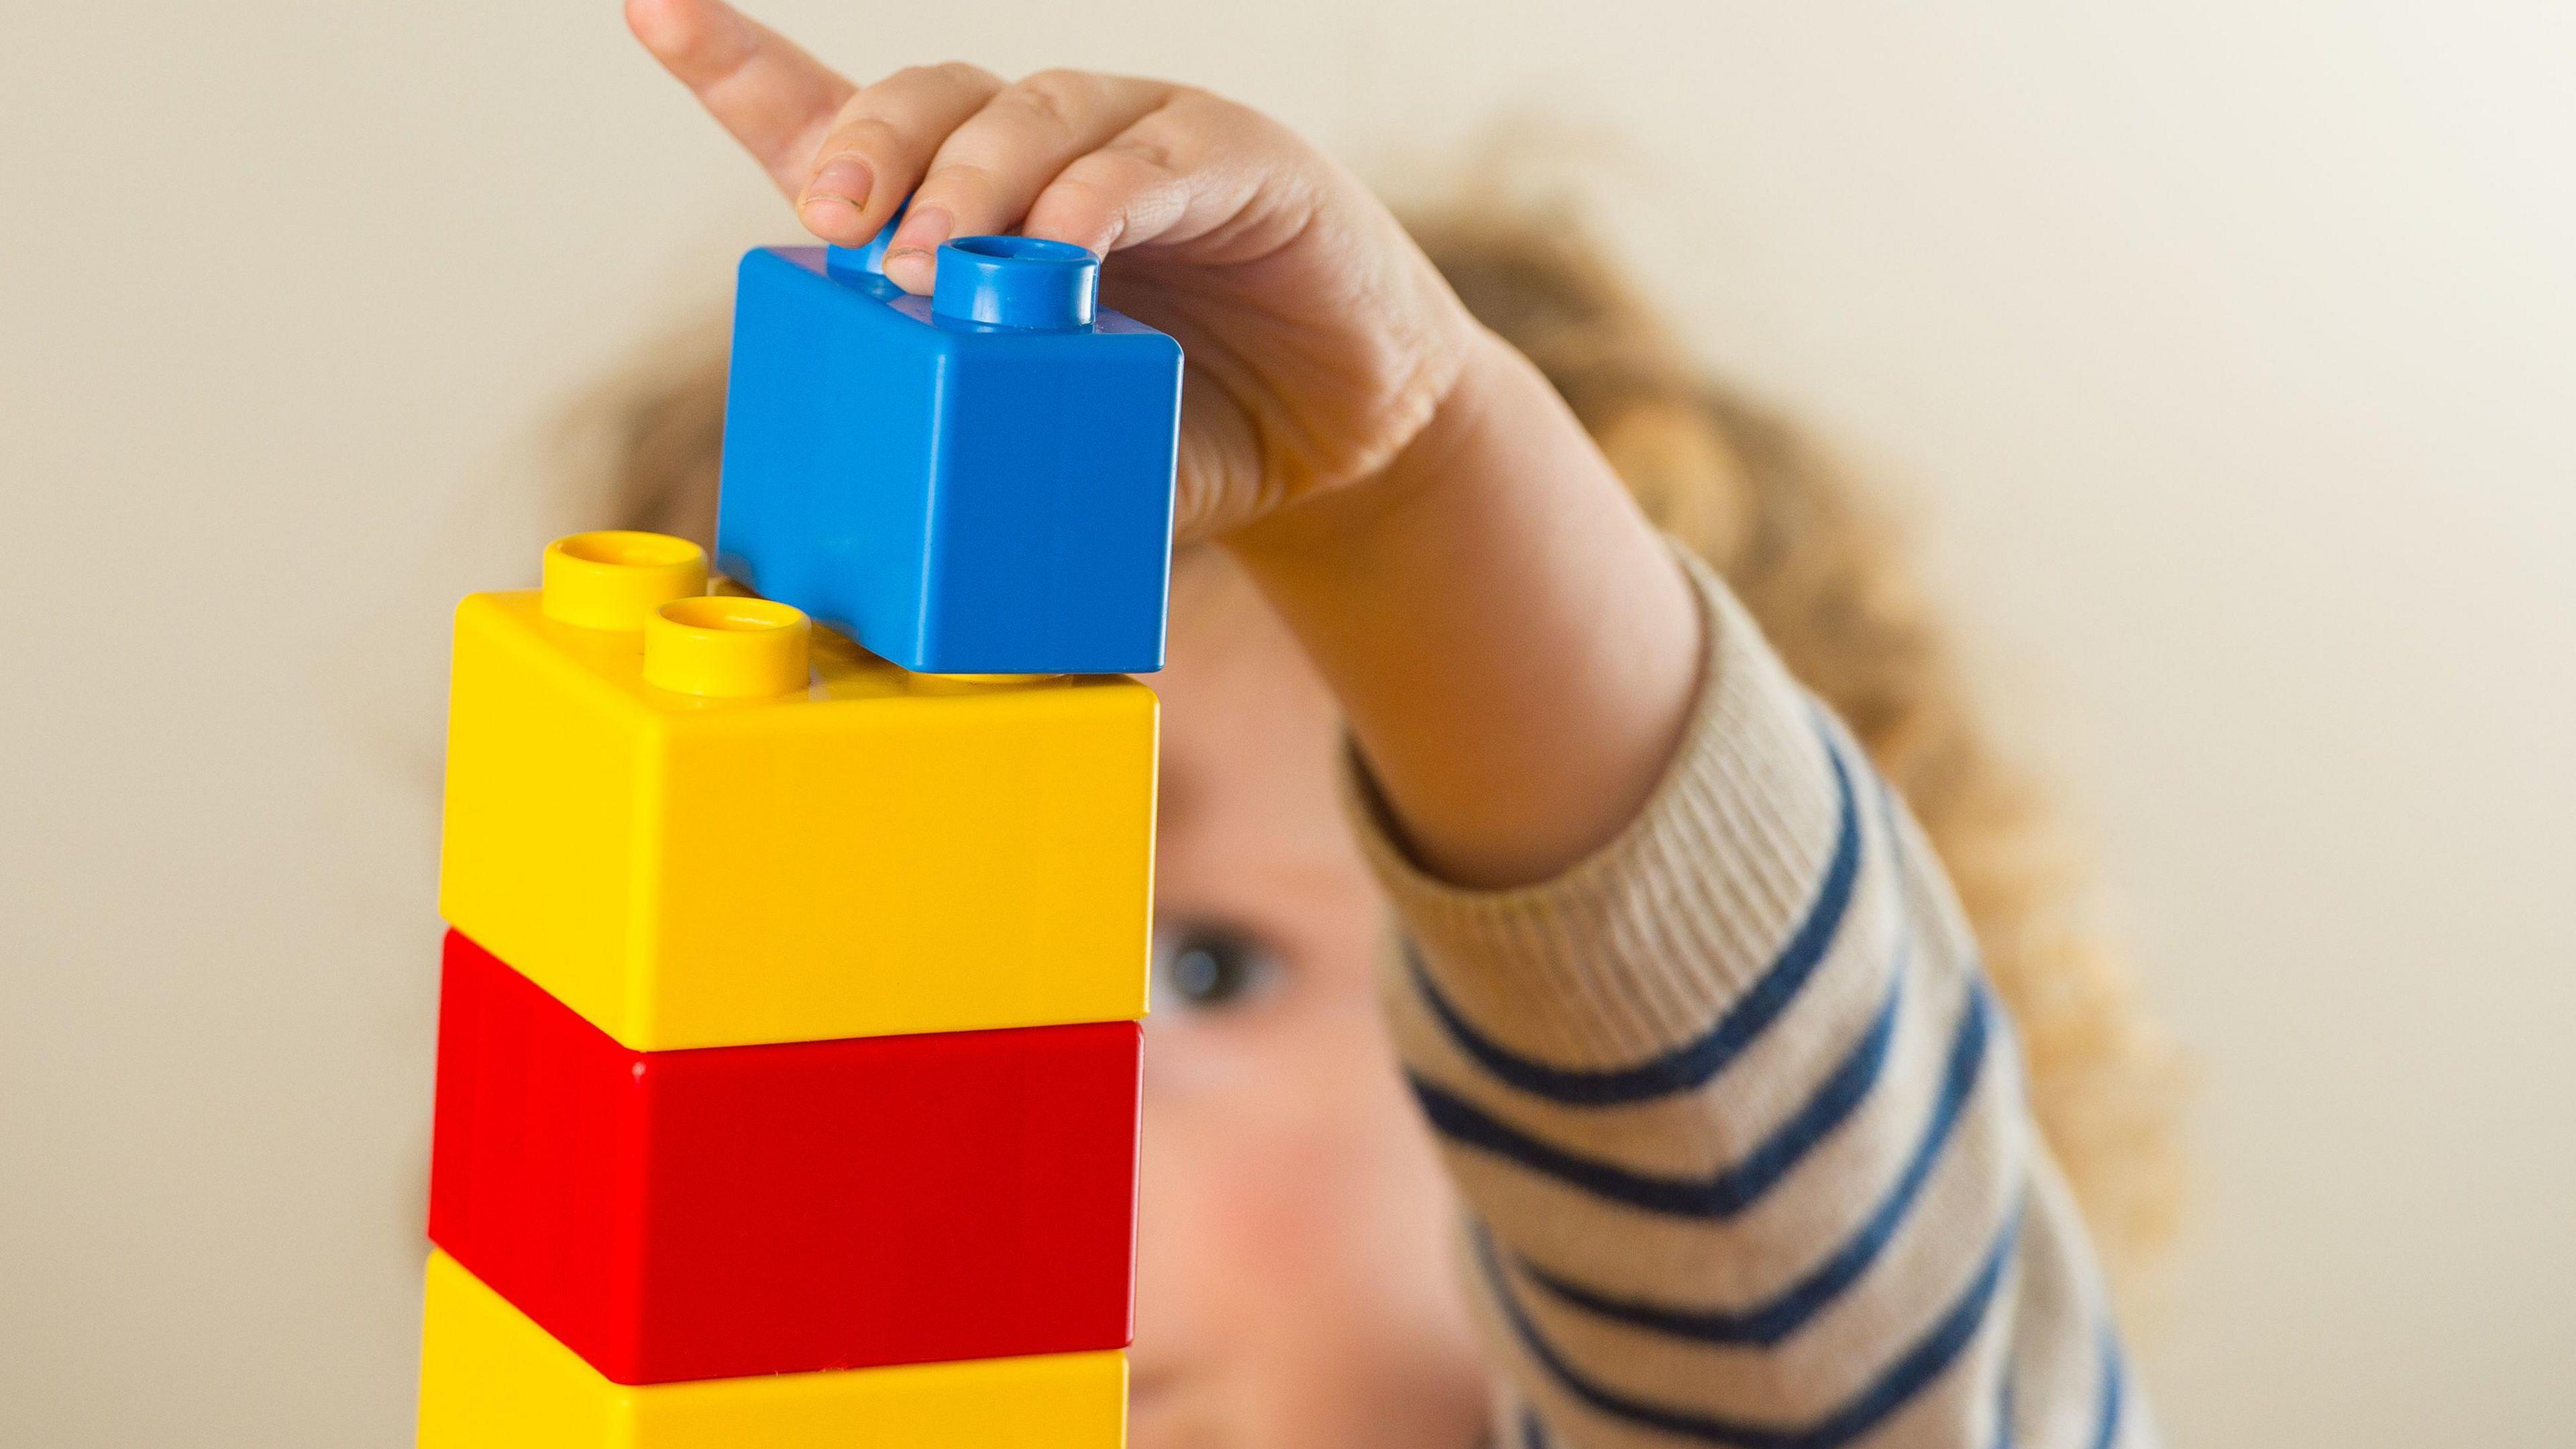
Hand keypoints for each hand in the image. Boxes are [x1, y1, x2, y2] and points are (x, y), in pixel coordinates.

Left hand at [627, 0, 1483, 538]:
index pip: (839, 117)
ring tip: (935, 268)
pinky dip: (1100, 194)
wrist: (1341, 443)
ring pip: (1029, 115)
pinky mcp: (1234, 155)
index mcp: (977, 207)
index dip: (742, 65)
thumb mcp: (1052, 446)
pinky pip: (1153, 153)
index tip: (654, 14)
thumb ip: (978, 451)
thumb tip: (868, 546)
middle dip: (868, 149)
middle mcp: (1045, 150)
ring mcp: (1141, 138)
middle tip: (836, 223)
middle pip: (927, 101)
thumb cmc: (1178, 432)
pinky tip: (1068, 244)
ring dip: (971, 184)